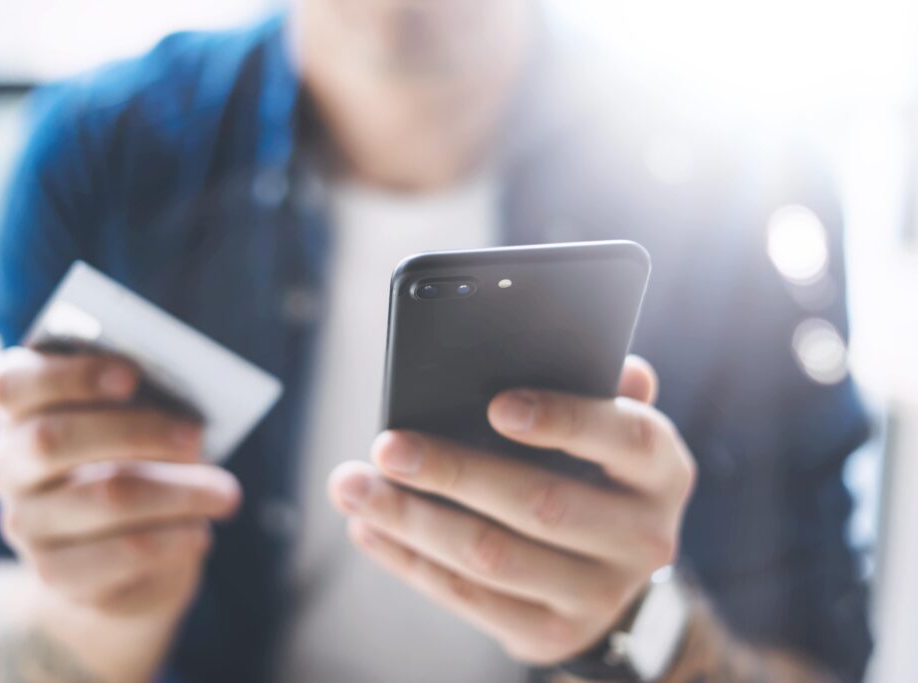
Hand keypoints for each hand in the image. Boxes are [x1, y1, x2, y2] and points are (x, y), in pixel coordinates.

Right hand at [0, 347, 240, 617]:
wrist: (117, 559)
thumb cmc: (132, 462)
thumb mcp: (133, 424)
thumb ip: (140, 404)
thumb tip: (183, 408)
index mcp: (17, 413)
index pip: (11, 386)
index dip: (70, 376)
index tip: (132, 376)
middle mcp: (7, 467)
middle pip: (52, 439)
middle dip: (136, 430)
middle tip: (196, 434)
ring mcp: (25, 525)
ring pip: (105, 496)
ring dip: (178, 490)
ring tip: (225, 493)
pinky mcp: (56, 574)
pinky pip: (124, 550)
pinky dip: (174, 536)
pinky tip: (201, 532)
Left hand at [329, 356, 695, 664]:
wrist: (609, 573)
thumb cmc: (594, 472)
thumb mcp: (610, 430)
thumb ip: (599, 389)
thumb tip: (584, 354)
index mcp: (662, 471)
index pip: (623, 438)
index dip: (563, 421)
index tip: (495, 405)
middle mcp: (644, 538)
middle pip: (541, 504)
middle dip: (454, 472)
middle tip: (386, 446)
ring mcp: (600, 595)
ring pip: (492, 557)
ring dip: (412, 521)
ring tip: (352, 487)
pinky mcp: (552, 634)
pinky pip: (470, 599)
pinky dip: (411, 562)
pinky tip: (368, 529)